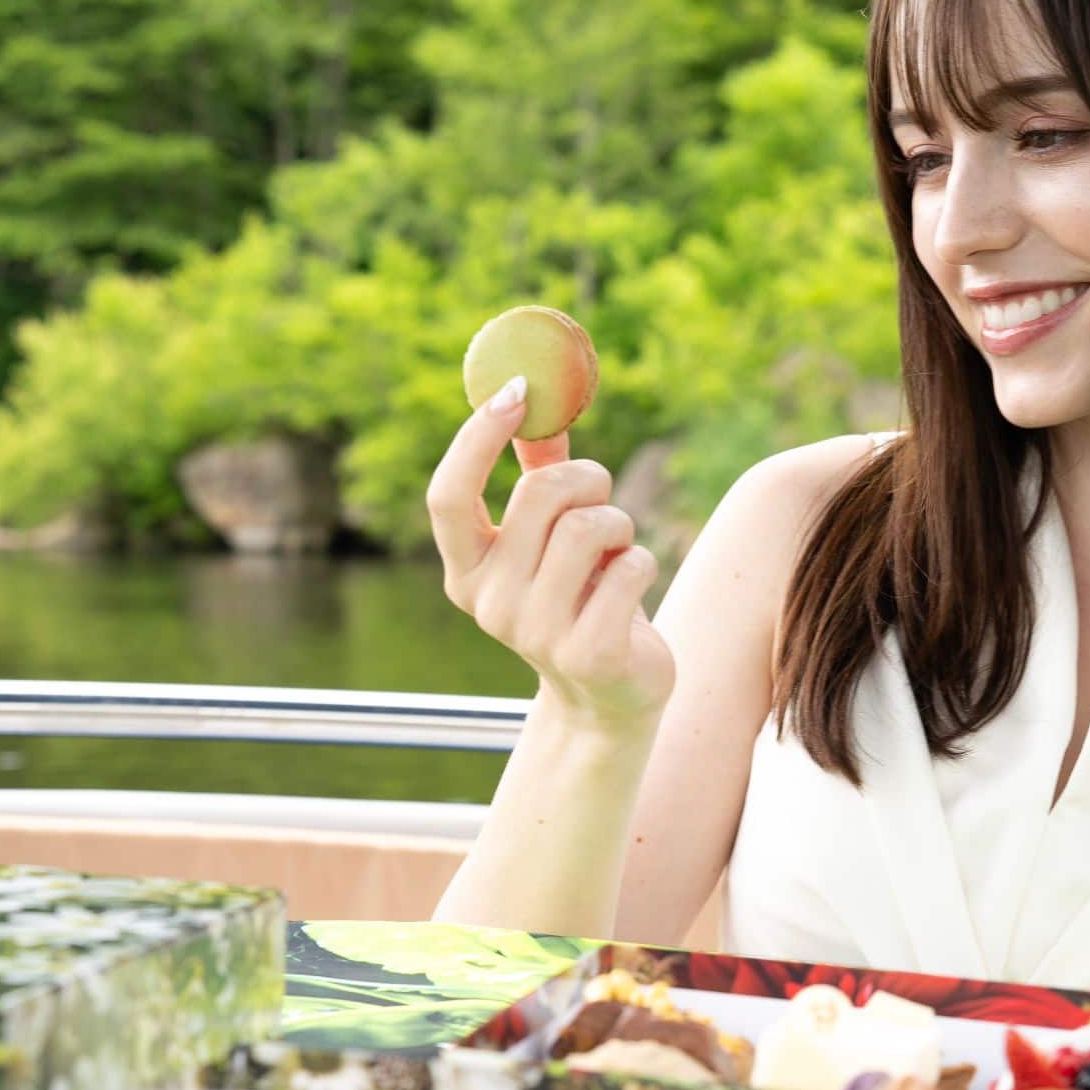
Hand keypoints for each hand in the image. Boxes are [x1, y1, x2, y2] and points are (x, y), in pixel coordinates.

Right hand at [427, 376, 675, 737]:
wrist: (607, 697)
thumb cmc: (578, 601)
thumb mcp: (550, 541)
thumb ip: (539, 475)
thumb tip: (535, 398)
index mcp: (466, 572)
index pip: (447, 496)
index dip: (477, 438)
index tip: (517, 391)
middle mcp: (490, 604)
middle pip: (538, 496)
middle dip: (586, 478)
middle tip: (601, 491)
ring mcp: (536, 634)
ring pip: (590, 527)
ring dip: (619, 523)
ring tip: (618, 549)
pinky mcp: (590, 653)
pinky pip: (630, 567)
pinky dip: (642, 562)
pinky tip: (631, 587)